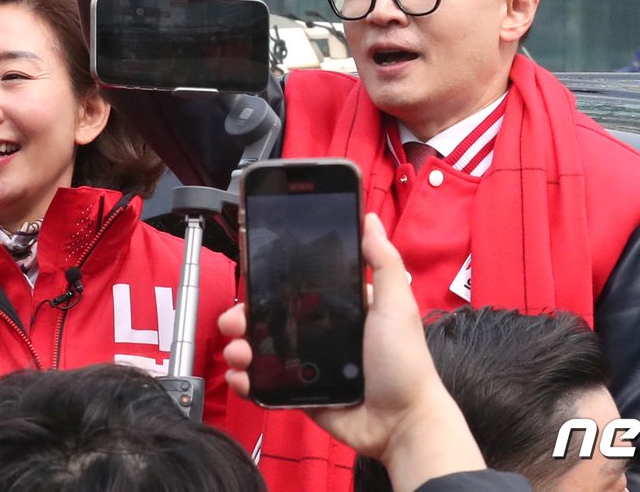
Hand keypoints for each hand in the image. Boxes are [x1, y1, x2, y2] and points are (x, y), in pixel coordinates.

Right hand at [219, 214, 485, 491]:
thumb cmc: (404, 361)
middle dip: (244, 315)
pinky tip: (241, 377)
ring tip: (237, 351)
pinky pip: (266, 384)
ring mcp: (309, 365)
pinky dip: (247, 380)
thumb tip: (368, 217)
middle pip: (270, 318)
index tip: (250, 276)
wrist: (402, 423)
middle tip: (235, 318)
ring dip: (240, 347)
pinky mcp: (301, 394)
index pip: (296, 288)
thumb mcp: (396, 304)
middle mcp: (321, 333)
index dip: (270, 282)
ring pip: (262, 350)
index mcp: (340, 309)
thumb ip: (382, 260)